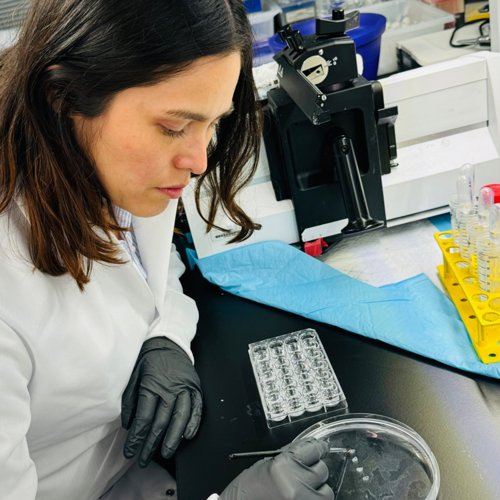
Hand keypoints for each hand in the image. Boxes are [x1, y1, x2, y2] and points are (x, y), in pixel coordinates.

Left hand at [121, 336, 201, 466]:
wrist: (168, 341)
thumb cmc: (149, 359)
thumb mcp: (133, 375)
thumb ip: (129, 400)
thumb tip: (127, 424)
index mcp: (151, 386)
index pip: (144, 418)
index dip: (136, 438)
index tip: (130, 451)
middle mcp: (169, 389)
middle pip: (161, 422)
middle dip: (151, 444)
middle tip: (144, 459)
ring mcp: (184, 388)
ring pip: (180, 417)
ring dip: (173, 438)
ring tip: (166, 453)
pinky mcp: (195, 387)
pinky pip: (196, 407)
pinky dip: (193, 422)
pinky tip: (188, 435)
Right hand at [220, 438, 333, 499]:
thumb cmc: (248, 491)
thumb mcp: (266, 465)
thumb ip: (288, 455)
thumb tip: (308, 449)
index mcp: (284, 467)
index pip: (312, 450)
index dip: (317, 447)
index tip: (320, 448)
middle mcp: (296, 486)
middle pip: (321, 470)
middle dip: (313, 468)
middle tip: (302, 472)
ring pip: (326, 490)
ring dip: (317, 488)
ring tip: (301, 489)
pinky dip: (315, 499)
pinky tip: (302, 496)